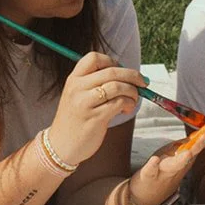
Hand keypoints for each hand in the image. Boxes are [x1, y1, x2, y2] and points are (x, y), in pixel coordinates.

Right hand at [46, 52, 143, 166]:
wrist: (61, 146)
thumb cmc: (75, 120)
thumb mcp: (77, 96)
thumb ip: (95, 83)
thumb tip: (128, 75)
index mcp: (73, 79)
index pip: (94, 58)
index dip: (113, 61)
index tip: (122, 71)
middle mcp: (77, 88)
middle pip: (112, 71)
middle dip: (133, 75)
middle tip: (143, 83)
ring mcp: (85, 103)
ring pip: (118, 86)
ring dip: (132, 92)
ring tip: (133, 100)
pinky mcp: (95, 118)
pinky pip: (119, 103)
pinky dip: (129, 104)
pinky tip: (127, 109)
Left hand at [128, 117, 204, 204]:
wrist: (148, 194)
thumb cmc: (168, 170)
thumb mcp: (186, 153)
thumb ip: (200, 140)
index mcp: (187, 156)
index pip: (201, 142)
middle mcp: (179, 163)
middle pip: (192, 153)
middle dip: (200, 144)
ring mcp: (164, 170)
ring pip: (175, 164)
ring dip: (183, 159)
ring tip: (189, 153)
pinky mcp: (149, 175)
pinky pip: (151, 171)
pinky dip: (153, 166)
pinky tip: (155, 160)